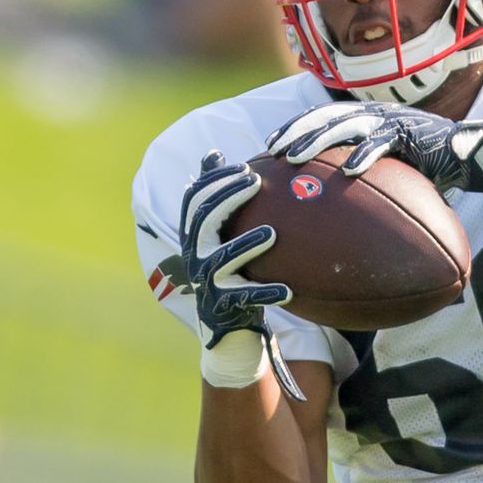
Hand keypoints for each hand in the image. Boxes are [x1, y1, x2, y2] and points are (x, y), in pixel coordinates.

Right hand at [180, 151, 304, 400]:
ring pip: (222, 259)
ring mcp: (207, 282)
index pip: (195, 200)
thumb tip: (213, 153)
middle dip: (226, 198)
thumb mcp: (223, 235)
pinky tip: (288, 290)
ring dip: (246, 244)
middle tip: (255, 182)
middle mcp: (195, 257)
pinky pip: (246, 297)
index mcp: (195, 236)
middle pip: (203, 221)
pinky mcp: (223, 306)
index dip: (214, 180)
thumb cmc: (231, 273)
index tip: (242, 166)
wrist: (227, 329)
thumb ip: (220, 199)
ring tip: (271, 233)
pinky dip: (267, 293)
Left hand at [267, 101, 482, 193]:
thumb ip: (364, 173)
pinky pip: (382, 143)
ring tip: (296, 157)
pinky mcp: (409, 132)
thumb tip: (333, 205)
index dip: (295, 126)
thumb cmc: (425, 165)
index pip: (322, 115)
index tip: (270, 145)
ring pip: (346, 124)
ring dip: (318, 140)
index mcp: (366, 116)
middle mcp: (374, 113)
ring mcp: (391, 120)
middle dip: (297, 131)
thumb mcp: (389, 166)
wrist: (467, 153)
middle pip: (326, 116)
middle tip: (274, 151)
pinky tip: (346, 171)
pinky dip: (364, 155)